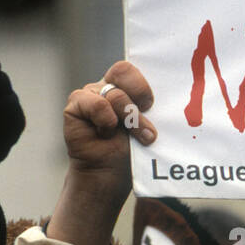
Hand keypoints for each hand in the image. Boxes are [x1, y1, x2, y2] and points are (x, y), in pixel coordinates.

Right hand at [62, 61, 155, 201]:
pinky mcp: (74, 106)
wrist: (108, 176)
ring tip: (141, 137)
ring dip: (131, 118)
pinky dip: (106, 120)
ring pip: (114, 94)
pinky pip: (96, 105)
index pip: (133, 68)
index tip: (152, 105)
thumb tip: (170, 100)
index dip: (144, 83)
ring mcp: (89, 95)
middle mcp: (107, 87)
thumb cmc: (130, 152)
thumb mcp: (148, 127)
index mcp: (125, 87)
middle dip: (140, 92)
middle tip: (147, 111)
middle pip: (123, 70)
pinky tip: (105, 134)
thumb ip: (152, 110)